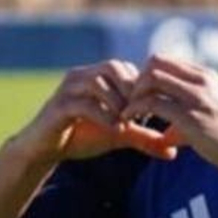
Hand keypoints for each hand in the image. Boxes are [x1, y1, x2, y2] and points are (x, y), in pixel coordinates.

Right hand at [15, 60, 173, 162]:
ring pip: (98, 81)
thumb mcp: (118, 136)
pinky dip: (102, 115)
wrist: (45, 150)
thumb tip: (172, 151)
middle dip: (132, 89)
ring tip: (129, 122)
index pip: (127, 68)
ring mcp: (68, 88)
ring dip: (118, 101)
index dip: (143, 86)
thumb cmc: (82, 136)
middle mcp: (82, 76)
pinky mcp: (58, 106)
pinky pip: (83, 103)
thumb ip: (143, 138)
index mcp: (97, 77)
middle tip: (143, 112)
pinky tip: (115, 129)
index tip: (154, 109)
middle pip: (114, 66)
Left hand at [122, 55, 217, 174]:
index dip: (147, 76)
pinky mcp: (190, 117)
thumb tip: (166, 137)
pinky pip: (152, 103)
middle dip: (137, 81)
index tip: (141, 96)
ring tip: (128, 112)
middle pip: (155, 62)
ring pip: (151, 78)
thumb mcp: (211, 117)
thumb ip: (186, 121)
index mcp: (206, 76)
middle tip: (131, 102)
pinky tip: (130, 122)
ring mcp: (196, 97)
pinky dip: (135, 109)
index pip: (166, 60)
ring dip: (134, 94)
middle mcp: (201, 81)